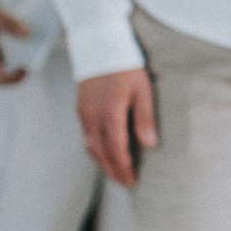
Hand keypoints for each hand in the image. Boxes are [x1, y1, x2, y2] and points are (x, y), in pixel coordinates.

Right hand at [77, 68, 156, 187]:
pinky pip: (85, 136)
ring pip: (90, 147)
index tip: (133, 182)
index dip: (124, 168)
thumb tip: (150, 145)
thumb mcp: (143, 89)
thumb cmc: (126, 66)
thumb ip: (145, 118)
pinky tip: (103, 153)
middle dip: (113, 172)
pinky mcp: (80, 109)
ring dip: (102, 163)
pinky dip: (94, 150)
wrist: (99, 45)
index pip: (117, 150)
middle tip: (125, 185)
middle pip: (101, 154)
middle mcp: (93, 117)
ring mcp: (84, 113)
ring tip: (116, 174)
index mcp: (110, 114)